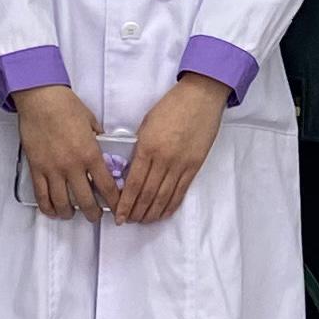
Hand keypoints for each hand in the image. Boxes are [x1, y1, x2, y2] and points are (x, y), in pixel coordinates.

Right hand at [15, 84, 119, 223]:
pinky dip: (47, 207)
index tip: (117, 208)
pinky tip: (52, 211)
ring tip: (72, 215)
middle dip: (93, 213)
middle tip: (96, 217)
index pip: (106, 186)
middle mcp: (72, 166)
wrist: (41, 99)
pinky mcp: (36, 168)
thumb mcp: (91, 121)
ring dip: (69, 213)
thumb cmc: (67, 106)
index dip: (114, 202)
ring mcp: (52, 169)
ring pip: (62, 202)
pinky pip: (41, 194)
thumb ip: (98, 138)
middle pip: (85, 200)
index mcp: (90, 154)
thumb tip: (102, 148)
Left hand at [113, 75, 229, 225]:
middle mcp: (163, 160)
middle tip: (128, 221)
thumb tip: (134, 169)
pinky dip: (171, 205)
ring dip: (151, 212)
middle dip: (136, 211)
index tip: (118, 215)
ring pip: (163, 197)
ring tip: (143, 221)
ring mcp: (180, 165)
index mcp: (147, 147)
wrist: (201, 97)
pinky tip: (163, 214)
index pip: (133, 184)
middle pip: (147, 194)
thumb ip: (140, 148)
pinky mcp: (194, 166)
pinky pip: (181, 191)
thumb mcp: (147, 124)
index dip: (125, 203)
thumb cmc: (172, 106)